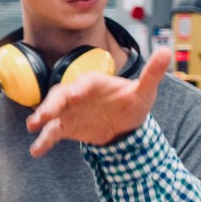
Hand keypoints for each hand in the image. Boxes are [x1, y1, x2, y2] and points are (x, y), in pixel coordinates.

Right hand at [25, 47, 169, 156]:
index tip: (75, 95)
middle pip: (61, 95)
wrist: (126, 124)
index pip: (85, 83)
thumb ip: (152, 73)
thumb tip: (166, 51)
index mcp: (95, 82)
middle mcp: (78, 94)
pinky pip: (53, 132)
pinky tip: (37, 151)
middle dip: (52, 103)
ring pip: (52, 112)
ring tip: (34, 126)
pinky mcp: (67, 126)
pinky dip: (44, 141)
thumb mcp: (145, 90)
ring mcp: (70, 110)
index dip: (78, 88)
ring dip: (42, 117)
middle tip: (44, 114)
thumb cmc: (133, 102)